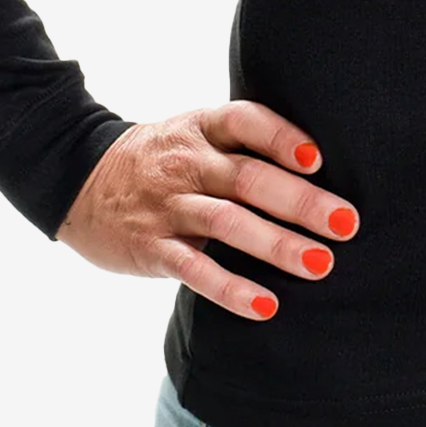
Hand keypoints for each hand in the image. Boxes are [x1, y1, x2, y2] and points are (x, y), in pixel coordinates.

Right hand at [55, 101, 359, 321]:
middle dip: (301, 202)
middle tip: (346, 223)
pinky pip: (195, 269)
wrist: (79, 179)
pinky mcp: (152, 247)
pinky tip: (265, 304)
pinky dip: (231, 288)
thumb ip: (243, 143)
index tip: (319, 159)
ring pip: (228, 223)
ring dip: (277, 245)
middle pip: (249, 178)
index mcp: (202, 127)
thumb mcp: (194, 132)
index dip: (282, 137)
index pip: (246, 122)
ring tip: (321, 264)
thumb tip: (321, 163)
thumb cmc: (161, 157)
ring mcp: (168, 206)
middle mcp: (187, 163)